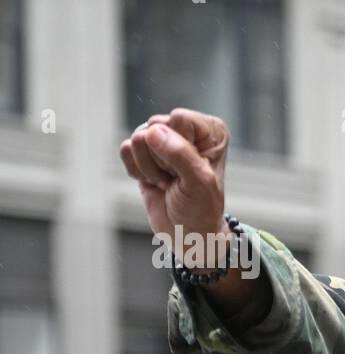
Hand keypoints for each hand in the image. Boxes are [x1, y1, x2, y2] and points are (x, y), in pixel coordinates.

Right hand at [119, 108, 229, 249]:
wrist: (187, 234)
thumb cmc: (201, 209)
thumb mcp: (200, 184)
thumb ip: (180, 155)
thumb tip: (153, 132)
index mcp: (210, 130)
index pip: (179, 119)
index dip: (178, 147)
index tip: (190, 170)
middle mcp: (187, 129)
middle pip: (155, 127)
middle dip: (162, 160)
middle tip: (177, 180)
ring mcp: (163, 139)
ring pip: (138, 139)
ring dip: (150, 168)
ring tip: (168, 182)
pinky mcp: (143, 152)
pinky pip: (125, 151)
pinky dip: (137, 171)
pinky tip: (154, 182)